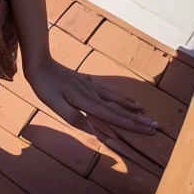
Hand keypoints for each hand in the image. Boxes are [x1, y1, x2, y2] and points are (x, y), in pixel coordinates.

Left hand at [25, 58, 157, 143]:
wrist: (38, 61)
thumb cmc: (44, 85)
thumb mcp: (54, 104)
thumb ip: (74, 118)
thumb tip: (94, 131)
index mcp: (86, 101)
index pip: (113, 116)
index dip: (131, 124)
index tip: (149, 129)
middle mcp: (91, 93)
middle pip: (118, 108)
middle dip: (136, 118)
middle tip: (155, 124)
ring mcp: (89, 85)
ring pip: (113, 97)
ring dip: (129, 105)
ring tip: (143, 110)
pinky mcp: (84, 80)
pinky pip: (105, 90)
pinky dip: (116, 95)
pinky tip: (118, 97)